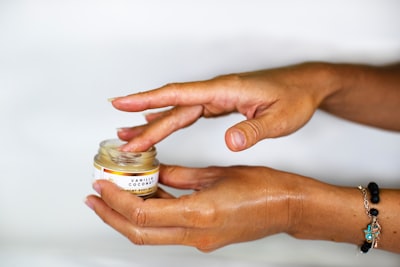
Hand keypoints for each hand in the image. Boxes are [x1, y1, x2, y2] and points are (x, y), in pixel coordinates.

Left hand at [86, 165, 301, 251]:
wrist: (287, 207)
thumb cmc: (264, 187)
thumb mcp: (216, 173)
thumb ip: (181, 176)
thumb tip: (157, 173)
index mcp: (201, 213)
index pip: (144, 213)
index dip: (116, 201)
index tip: (102, 185)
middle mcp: (197, 233)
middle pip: (140, 233)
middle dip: (111, 216)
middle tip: (95, 197)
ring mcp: (201, 240)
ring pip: (152, 235)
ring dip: (128, 217)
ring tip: (113, 197)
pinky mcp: (205, 239)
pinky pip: (169, 231)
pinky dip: (152, 217)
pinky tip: (146, 199)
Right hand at [111, 63, 335, 151]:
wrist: (305, 86)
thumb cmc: (294, 98)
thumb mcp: (280, 118)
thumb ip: (254, 130)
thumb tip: (231, 143)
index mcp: (225, 90)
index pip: (179, 94)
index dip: (148, 99)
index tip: (122, 103)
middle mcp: (215, 92)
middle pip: (173, 108)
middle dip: (145, 123)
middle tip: (122, 140)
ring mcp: (216, 98)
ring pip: (177, 110)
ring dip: (153, 123)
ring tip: (130, 136)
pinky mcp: (219, 105)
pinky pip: (187, 113)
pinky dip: (170, 121)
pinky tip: (158, 126)